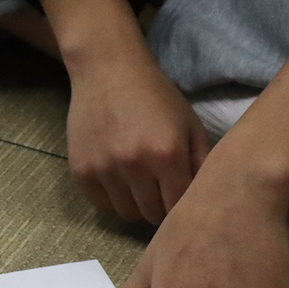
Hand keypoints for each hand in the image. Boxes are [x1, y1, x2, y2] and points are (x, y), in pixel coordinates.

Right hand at [66, 51, 210, 224]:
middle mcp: (134, 165)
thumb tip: (206, 200)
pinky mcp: (81, 171)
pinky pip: (102, 205)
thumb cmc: (156, 97)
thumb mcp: (190, 124)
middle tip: (159, 190)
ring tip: (138, 184)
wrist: (108, 71)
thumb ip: (202, 164)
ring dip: (136, 204)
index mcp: (167, 154)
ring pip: (126, 214)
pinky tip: (118, 179)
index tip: (179, 196)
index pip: (178, 206)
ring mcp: (104, 170)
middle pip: (152, 215)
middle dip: (159, 206)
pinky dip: (112, 199)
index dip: (182, 204)